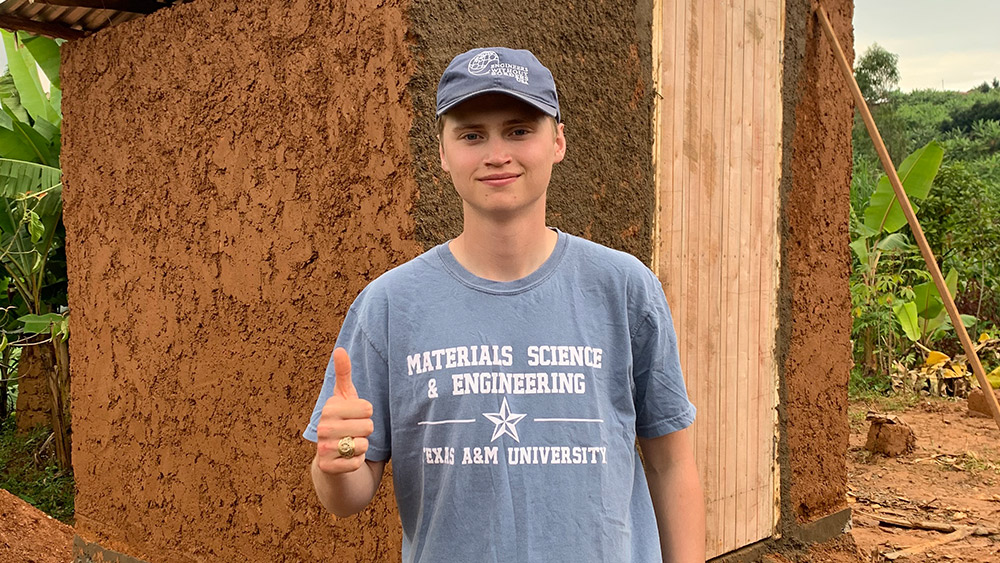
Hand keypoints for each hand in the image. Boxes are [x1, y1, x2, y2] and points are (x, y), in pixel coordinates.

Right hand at [314, 347, 373, 474]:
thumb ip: (344, 374)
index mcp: (329, 407)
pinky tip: (347, 459)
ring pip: (363, 444)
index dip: (367, 414)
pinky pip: (357, 462)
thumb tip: (340, 349)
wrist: (332, 457)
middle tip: (354, 432)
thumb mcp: (344, 397)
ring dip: (363, 446)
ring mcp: (323, 448)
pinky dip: (358, 462)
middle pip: (368, 426)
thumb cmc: (344, 422)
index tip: (355, 416)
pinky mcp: (327, 467)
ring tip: (350, 444)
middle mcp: (323, 427)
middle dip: (366, 431)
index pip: (368, 408)